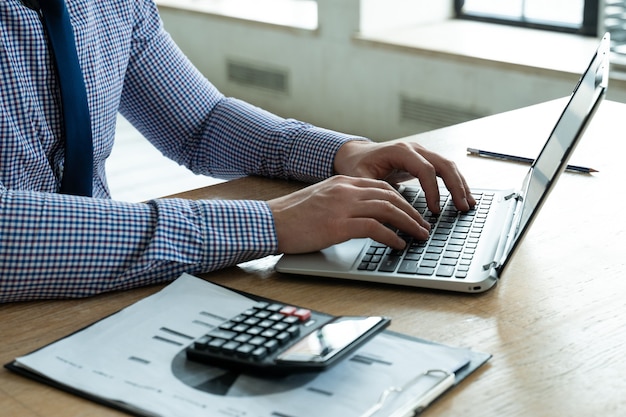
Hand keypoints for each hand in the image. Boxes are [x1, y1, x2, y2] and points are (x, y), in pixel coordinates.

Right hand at [268, 176, 430, 253]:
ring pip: (388, 209)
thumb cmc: (291, 217)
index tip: (412, 213)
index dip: (402, 201)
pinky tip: (398, 244)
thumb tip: (363, 217)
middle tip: (423, 226)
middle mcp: (345, 190)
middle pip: (390, 196)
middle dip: (411, 212)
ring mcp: (342, 206)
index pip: (381, 187)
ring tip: (419, 235)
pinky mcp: (338, 225)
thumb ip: (342, 203)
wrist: (269, 222)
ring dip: (408, 223)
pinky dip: (391, 236)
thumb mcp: (320, 201)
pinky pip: (374, 228)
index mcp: (341, 182)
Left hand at [333, 140, 474, 212]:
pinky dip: (455, 183)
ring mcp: (421, 153)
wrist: (354, 154)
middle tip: (462, 207)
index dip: (432, 191)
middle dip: (455, 186)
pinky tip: (462, 197)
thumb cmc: (356, 165)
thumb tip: (392, 211)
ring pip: (448, 166)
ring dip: (460, 185)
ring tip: (468, 204)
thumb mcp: (360, 179)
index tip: (434, 210)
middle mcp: (414, 149)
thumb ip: (375, 192)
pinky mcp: (423, 161)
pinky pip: (443, 170)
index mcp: (400, 151)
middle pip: (443, 164)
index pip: (425, 170)